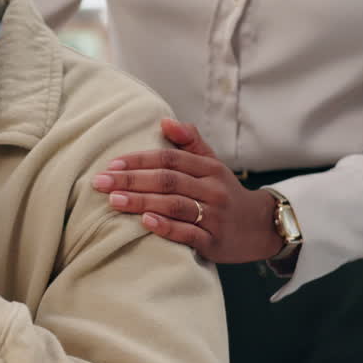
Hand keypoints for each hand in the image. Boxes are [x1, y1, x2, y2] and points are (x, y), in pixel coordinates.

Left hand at [91, 118, 281, 263]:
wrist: (262, 227)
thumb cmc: (226, 193)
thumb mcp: (213, 164)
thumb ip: (190, 141)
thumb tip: (164, 121)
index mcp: (209, 168)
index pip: (169, 159)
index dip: (139, 160)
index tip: (111, 164)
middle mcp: (212, 190)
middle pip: (167, 180)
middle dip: (131, 180)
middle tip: (100, 182)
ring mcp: (215, 216)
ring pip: (174, 205)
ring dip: (142, 202)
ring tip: (113, 200)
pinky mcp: (215, 242)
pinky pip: (189, 234)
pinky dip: (166, 227)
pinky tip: (145, 222)